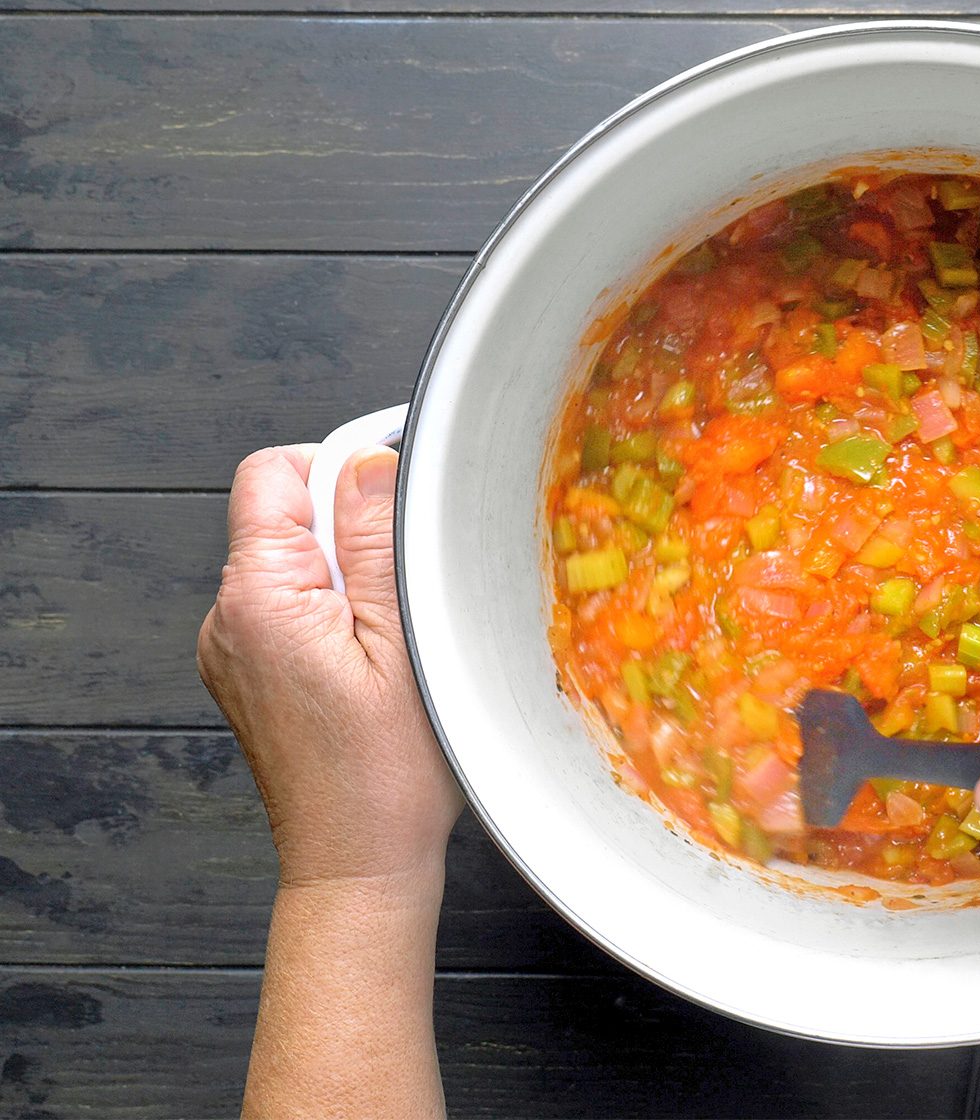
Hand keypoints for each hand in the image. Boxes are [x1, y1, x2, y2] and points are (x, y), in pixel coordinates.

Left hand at [198, 445, 462, 888]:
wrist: (358, 862)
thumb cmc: (387, 776)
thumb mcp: (405, 640)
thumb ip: (378, 542)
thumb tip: (368, 463)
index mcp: (259, 598)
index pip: (274, 474)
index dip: (338, 472)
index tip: (392, 506)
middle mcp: (228, 618)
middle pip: (284, 516)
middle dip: (352, 533)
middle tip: (404, 595)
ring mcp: (233, 649)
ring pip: (294, 564)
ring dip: (349, 579)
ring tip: (393, 641)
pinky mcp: (249, 674)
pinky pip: (291, 609)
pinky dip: (336, 616)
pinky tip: (374, 665)